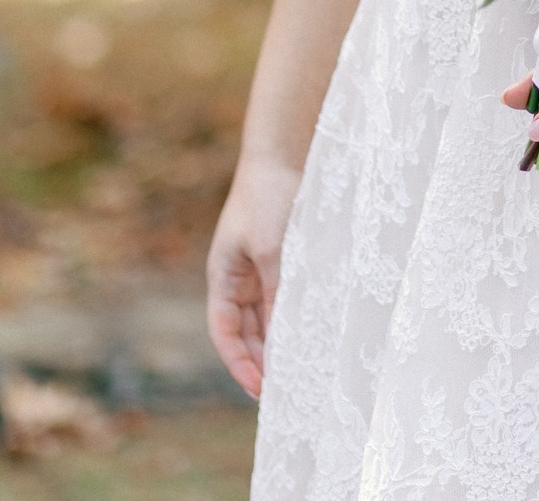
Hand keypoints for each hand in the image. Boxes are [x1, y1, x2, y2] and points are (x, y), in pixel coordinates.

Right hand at [206, 154, 302, 397]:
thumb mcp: (273, 251)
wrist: (287, 148)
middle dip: (264, 358)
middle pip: (248, 329)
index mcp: (224, 275)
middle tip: (290, 386)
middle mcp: (240, 273)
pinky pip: (287, 292)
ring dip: (283, 337)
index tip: (262, 391)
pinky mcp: (285, 252)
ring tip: (304, 364)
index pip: (225, 332)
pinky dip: (297, 312)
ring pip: (270, 313)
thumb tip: (285, 342)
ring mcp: (263, 263)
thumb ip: (278, 296)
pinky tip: (315, 327)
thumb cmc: (270, 197)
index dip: (239, 363)